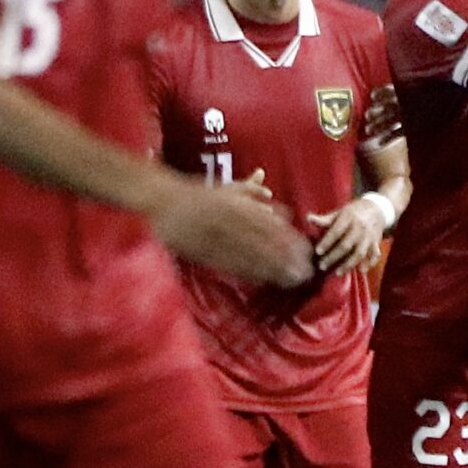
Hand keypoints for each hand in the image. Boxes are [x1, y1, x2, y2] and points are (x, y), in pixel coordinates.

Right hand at [152, 180, 313, 287]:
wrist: (160, 202)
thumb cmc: (194, 194)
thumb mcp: (224, 187)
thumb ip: (248, 189)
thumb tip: (269, 192)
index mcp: (237, 205)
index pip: (270, 225)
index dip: (290, 240)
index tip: (306, 250)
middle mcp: (231, 222)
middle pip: (265, 243)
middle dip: (287, 260)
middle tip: (306, 272)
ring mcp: (218, 239)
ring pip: (251, 257)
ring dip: (274, 270)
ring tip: (292, 281)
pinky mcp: (205, 253)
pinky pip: (231, 265)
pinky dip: (249, 274)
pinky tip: (264, 281)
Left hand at [307, 193, 391, 273]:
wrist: (378, 208)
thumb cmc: (354, 211)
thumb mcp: (340, 212)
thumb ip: (325, 219)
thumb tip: (308, 218)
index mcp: (349, 218)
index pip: (336, 232)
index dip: (326, 242)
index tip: (317, 252)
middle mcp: (359, 227)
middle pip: (345, 245)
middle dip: (333, 257)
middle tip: (321, 266)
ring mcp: (369, 236)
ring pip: (359, 253)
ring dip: (349, 264)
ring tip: (338, 273)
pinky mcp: (376, 242)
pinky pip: (375, 255)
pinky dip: (370, 263)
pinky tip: (361, 271)